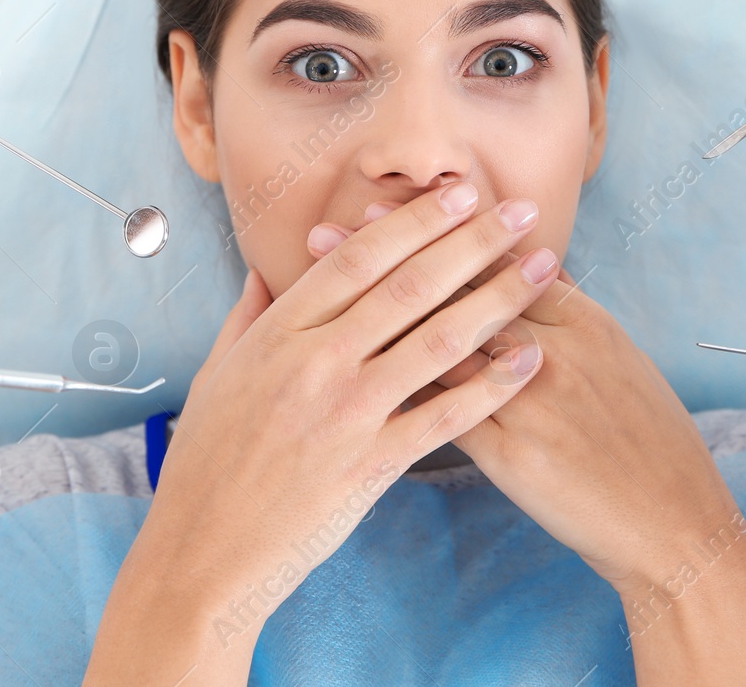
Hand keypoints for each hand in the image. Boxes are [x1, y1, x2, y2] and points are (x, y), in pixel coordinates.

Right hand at [85, 183, 556, 684]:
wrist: (201, 551)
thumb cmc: (206, 463)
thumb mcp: (217, 374)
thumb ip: (249, 315)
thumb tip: (267, 270)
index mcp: (279, 332)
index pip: (360, 257)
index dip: (416, 220)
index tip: (460, 193)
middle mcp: (315, 361)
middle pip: (409, 284)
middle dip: (473, 241)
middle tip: (522, 212)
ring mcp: (345, 413)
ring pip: (436, 340)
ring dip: (498, 298)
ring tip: (543, 269)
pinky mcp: (370, 465)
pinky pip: (444, 417)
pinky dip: (490, 385)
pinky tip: (529, 361)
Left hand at [307, 212, 745, 684]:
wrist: (675, 519)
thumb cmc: (646, 439)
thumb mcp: (614, 357)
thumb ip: (565, 310)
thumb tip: (530, 260)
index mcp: (580, 320)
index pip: (494, 261)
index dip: (430, 232)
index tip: (378, 209)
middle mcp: (555, 347)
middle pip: (456, 289)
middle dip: (385, 260)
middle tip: (327, 232)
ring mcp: (532, 398)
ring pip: (442, 342)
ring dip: (374, 311)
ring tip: (322, 291)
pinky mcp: (516, 451)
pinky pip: (446, 412)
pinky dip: (397, 387)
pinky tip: (348, 374)